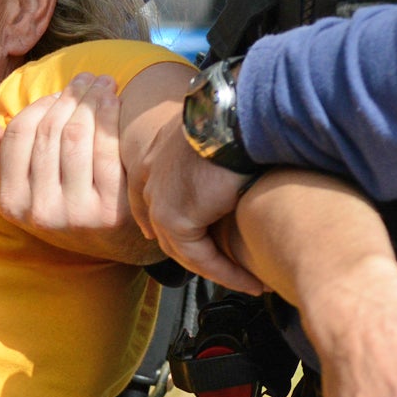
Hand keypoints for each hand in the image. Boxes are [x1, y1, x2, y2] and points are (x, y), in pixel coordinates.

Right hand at [0, 73, 163, 264]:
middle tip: (86, 79)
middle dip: (69, 96)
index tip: (59, 92)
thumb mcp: (27, 184)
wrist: (121, 242)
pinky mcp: (110, 213)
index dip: (39, 106)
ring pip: (75, 137)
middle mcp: (40, 213)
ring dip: (90, 100)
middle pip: (48, 133)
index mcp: (12, 204)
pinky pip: (104, 150)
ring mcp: (75, 215)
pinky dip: (109, 117)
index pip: (18, 137)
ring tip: (102, 83)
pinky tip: (114, 102)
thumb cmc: (69, 199)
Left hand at [119, 77, 264, 292]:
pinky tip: (249, 282)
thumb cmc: (238, 117)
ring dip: (217, 269)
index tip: (169, 238)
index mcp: (155, 153)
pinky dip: (225, 273)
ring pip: (184, 249)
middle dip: (192, 252)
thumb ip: (209, 157)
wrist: (237, 114)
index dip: (155, 220)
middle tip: (222, 268)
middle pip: (165, 227)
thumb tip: (228, 165)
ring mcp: (160, 199)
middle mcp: (150, 177)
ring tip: (247, 282)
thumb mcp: (214, 137)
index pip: (148, 195)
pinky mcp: (176, 218)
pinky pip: (199, 258)